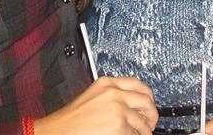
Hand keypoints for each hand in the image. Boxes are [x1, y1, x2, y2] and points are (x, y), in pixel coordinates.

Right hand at [35, 76, 157, 134]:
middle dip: (152, 114)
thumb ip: (113, 96)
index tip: (150, 103)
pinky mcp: (119, 125)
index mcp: (107, 83)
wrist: (60, 131)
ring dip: (144, 131)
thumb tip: (134, 105)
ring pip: (143, 121)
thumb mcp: (93, 97)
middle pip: (146, 100)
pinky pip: (134, 134)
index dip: (148, 96)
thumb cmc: (72, 119)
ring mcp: (118, 109)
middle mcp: (114, 93)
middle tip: (150, 123)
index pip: (138, 84)